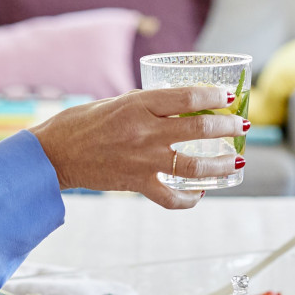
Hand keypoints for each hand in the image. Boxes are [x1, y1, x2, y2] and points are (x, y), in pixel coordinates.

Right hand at [32, 86, 244, 210]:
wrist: (54, 154)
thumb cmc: (81, 123)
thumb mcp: (115, 102)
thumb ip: (146, 105)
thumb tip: (176, 107)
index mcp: (138, 104)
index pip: (188, 97)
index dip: (214, 96)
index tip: (229, 96)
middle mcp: (144, 131)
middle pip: (199, 128)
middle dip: (226, 127)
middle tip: (241, 125)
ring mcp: (142, 160)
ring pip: (194, 165)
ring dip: (221, 164)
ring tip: (237, 160)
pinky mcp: (136, 184)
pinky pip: (171, 197)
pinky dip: (189, 199)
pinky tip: (201, 194)